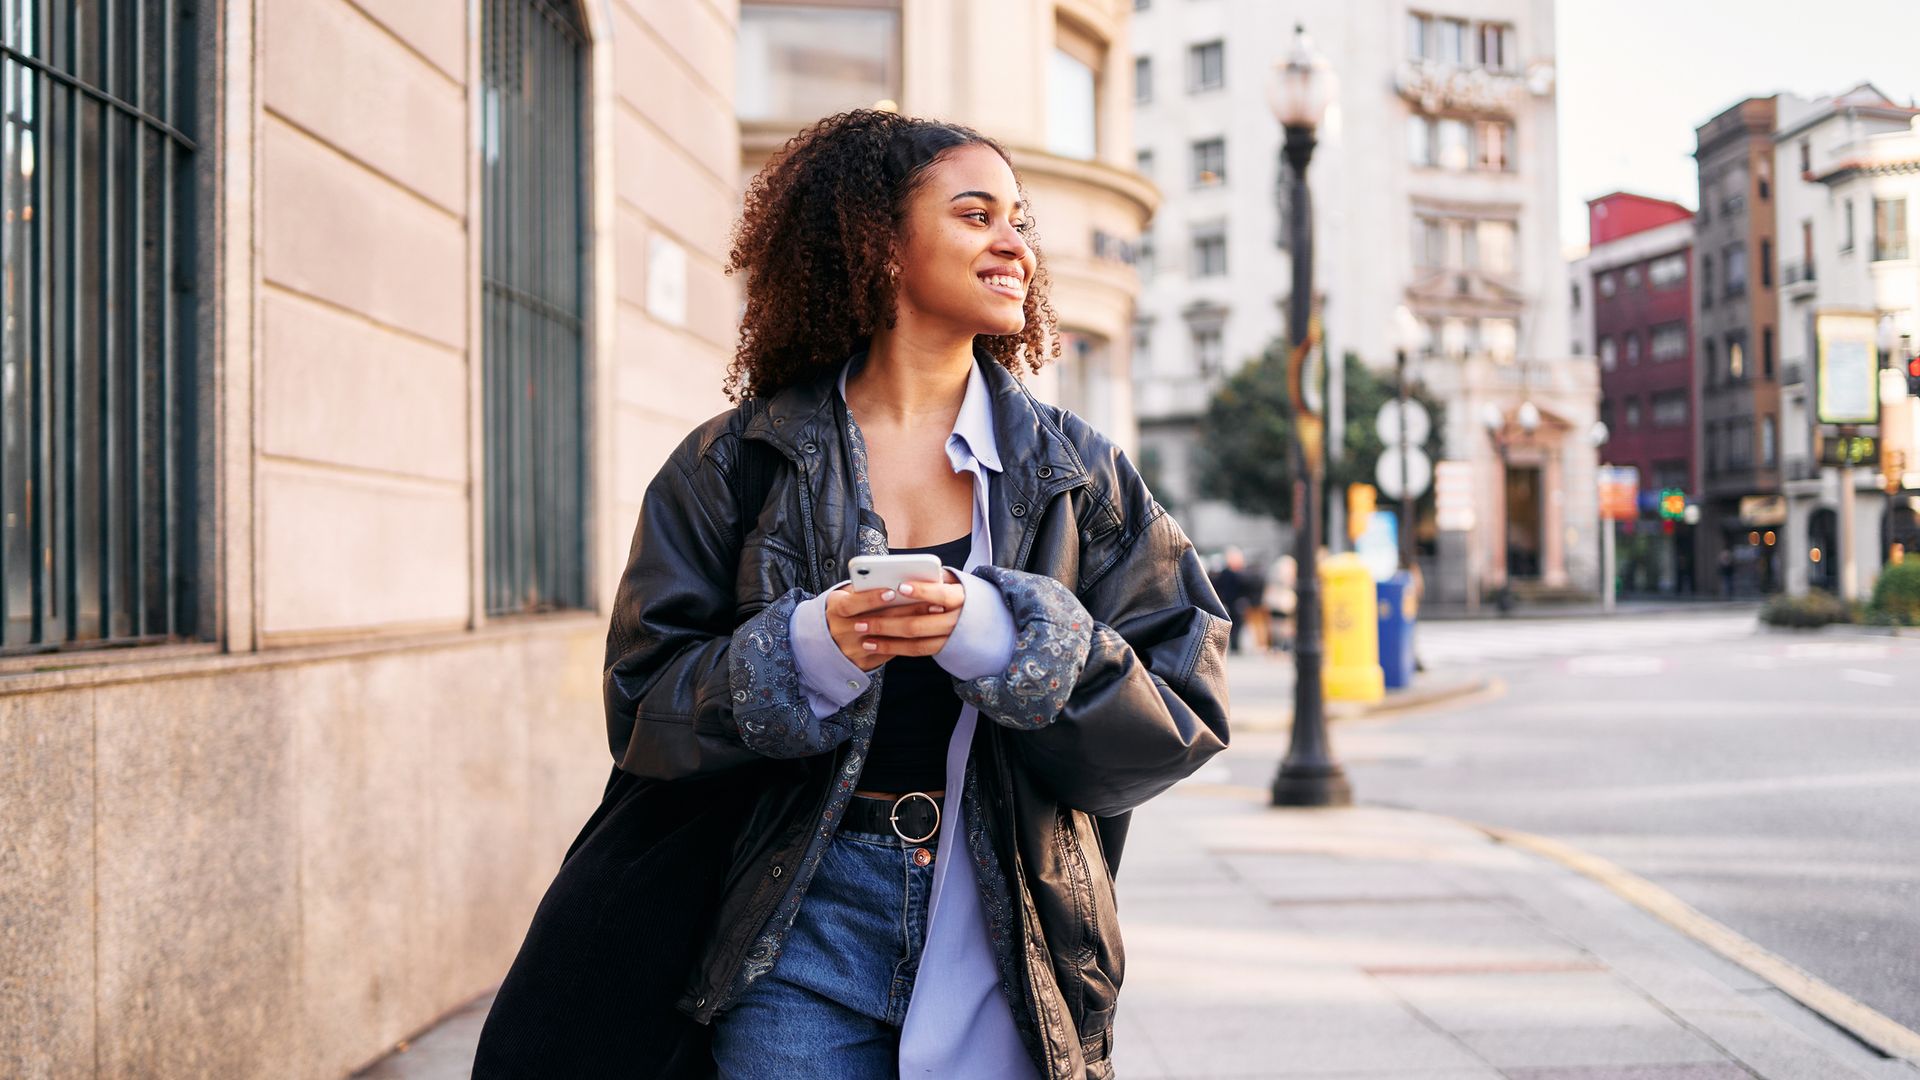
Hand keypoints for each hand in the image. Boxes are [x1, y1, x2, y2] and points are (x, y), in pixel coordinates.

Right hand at [825, 571, 967, 671]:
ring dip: (912, 625)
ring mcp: (852, 650)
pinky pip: (889, 652)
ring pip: (887, 639)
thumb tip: (896, 578)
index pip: (853, 604)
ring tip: (934, 613)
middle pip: (876, 622)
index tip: (892, 591)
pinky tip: (927, 631)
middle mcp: (841, 632)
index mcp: (835, 610)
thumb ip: (864, 588)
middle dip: (905, 610)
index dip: (872, 598)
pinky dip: (908, 640)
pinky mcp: (863, 664)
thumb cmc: (845, 609)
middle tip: (931, 601)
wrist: (826, 641)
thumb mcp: (846, 595)